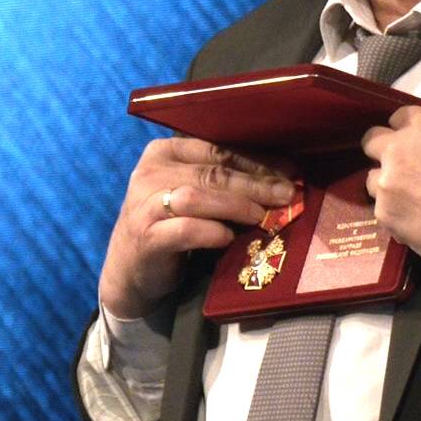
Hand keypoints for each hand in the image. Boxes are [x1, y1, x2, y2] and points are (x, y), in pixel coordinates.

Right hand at [97, 137, 295, 319]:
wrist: (130, 270)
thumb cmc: (170, 225)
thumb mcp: (192, 193)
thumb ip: (223, 182)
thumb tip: (282, 178)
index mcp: (164, 152)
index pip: (217, 151)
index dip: (257, 160)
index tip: (290, 171)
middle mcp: (150, 173)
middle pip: (212, 173)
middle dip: (255, 183)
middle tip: (287, 194)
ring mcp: (145, 205)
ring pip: (198, 197)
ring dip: (237, 205)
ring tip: (263, 216)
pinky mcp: (146, 237)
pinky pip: (185, 229)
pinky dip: (211, 232)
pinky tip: (229, 238)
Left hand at [360, 106, 420, 286]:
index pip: (398, 116)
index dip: (409, 128)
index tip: (420, 142)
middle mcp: (398, 151)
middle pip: (371, 141)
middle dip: (385, 150)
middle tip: (407, 166)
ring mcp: (387, 186)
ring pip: (372, 177)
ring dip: (387, 182)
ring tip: (411, 197)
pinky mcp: (385, 216)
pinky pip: (380, 208)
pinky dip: (395, 211)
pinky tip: (416, 218)